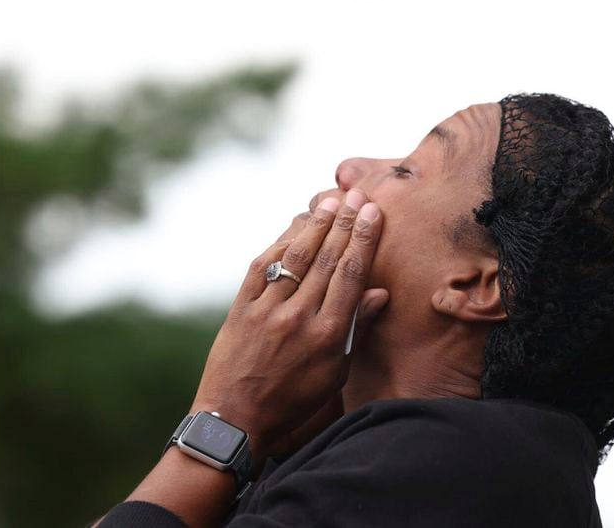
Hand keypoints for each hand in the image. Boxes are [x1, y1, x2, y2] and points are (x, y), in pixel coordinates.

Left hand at [191, 188, 388, 461]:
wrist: (234, 419)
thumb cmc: (292, 401)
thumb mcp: (334, 373)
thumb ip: (356, 329)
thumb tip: (380, 292)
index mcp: (328, 335)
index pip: (350, 275)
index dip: (363, 239)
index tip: (373, 212)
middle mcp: (298, 318)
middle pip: (326, 259)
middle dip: (345, 223)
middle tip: (357, 195)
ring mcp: (266, 311)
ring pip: (295, 257)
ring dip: (314, 226)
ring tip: (330, 202)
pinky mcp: (240, 309)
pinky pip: (262, 268)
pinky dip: (279, 243)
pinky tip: (294, 226)